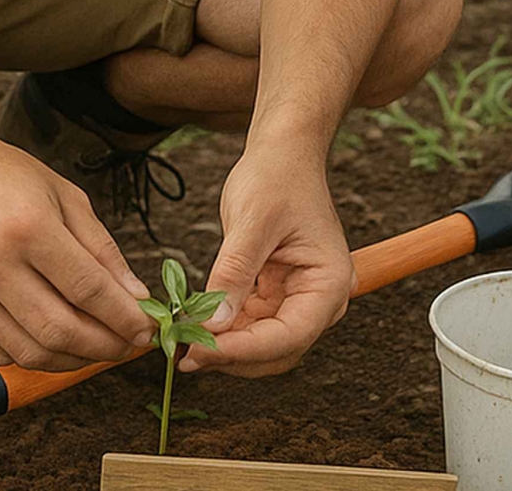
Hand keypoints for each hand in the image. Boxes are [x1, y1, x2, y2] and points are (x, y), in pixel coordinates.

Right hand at [0, 118, 155, 370]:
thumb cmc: (2, 175)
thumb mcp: (64, 194)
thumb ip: (102, 249)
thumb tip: (136, 297)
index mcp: (28, 226)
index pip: (89, 290)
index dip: (125, 318)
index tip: (148, 330)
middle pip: (61, 330)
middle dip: (106, 347)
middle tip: (128, 345)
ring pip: (31, 351)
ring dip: (75, 360)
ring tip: (99, 348)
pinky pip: (1, 350)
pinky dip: (37, 354)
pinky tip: (59, 341)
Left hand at [180, 147, 351, 377]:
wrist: (282, 155)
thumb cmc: (277, 177)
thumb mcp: (251, 222)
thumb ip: (233, 274)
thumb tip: (213, 325)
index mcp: (329, 284)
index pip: (289, 335)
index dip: (244, 350)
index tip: (201, 351)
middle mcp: (321, 300)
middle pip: (277, 350)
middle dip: (233, 356)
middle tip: (185, 354)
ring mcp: (298, 300)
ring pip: (262, 344)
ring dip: (225, 347)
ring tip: (183, 341)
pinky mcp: (276, 295)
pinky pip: (250, 325)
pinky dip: (224, 329)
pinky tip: (195, 325)